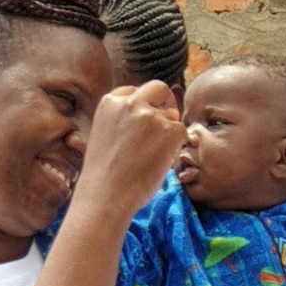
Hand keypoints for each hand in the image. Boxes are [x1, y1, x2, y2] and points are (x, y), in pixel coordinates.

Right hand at [77, 81, 186, 217]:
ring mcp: (151, 115)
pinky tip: (160, 162)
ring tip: (154, 157)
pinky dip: (176, 146)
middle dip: (165, 102)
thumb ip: (123, 121)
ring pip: (172, 115)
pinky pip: (182, 132)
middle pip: (158, 88)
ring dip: (169, 132)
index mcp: (110, 102)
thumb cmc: (103, 176)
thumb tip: (154, 120)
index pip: (133, 92)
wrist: (106, 196)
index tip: (146, 119)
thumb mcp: (104, 135)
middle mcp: (130, 103)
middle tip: (168, 122)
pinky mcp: (170, 130)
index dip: (143, 105)